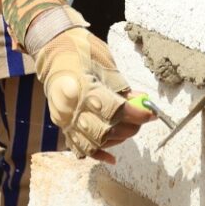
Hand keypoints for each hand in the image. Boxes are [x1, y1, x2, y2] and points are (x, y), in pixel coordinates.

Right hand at [32, 13, 152, 162]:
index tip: (151, 113)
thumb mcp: (104, 64)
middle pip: (107, 130)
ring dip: (117, 139)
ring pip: (95, 142)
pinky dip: (97, 154)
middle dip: (130, 127)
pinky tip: (111, 158)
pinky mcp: (62, 124)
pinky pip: (80, 147)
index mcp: (83, 89)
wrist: (52, 48)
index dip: (138, 114)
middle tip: (142, 119)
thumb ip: (122, 87)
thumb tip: (141, 102)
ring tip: (128, 129)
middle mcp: (71, 108)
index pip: (116, 111)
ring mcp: (65, 119)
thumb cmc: (80, 50)